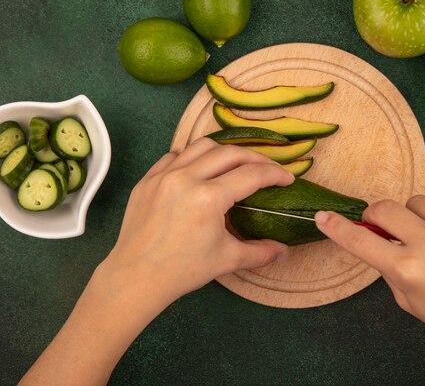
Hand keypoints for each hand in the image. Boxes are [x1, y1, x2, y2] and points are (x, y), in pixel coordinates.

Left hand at [103, 137, 293, 307]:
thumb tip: (284, 251)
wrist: (136, 277)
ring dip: (225, 151)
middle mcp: (186, 178)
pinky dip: (193, 157)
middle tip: (268, 169)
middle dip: (256, 158)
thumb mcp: (227, 260)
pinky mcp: (148, 179)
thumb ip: (260, 252)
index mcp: (209, 197)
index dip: (275, 174)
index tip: (287, 178)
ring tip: (237, 164)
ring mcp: (163, 175)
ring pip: (201, 146)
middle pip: (231, 153)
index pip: (252, 175)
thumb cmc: (182, 270)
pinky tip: (201, 169)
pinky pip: (174, 155)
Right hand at [315, 196, 424, 385]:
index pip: (359, 240)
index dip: (336, 227)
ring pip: (417, 202)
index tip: (323, 216)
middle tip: (382, 226)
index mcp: (406, 268)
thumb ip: (389, 266)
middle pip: (384, 207)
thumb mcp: (408, 300)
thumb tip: (376, 239)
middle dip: (376, 215)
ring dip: (414, 217)